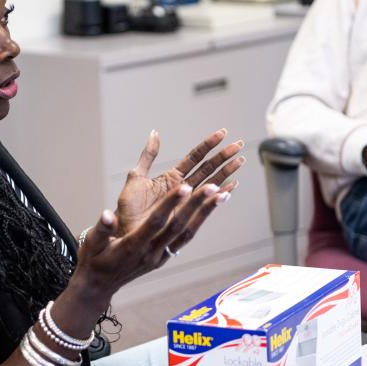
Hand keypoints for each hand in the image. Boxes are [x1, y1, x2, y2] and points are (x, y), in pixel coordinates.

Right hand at [73, 181, 230, 299]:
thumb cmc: (93, 261)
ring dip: (205, 213)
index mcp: (132, 246)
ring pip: (187, 233)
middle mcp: (150, 253)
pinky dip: (199, 222)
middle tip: (214, 186)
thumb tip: (107, 214)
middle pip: (178, 226)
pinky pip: (185, 238)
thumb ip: (101, 230)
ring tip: (222, 194)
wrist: (98, 287)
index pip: (156, 222)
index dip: (171, 204)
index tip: (185, 186)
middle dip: (196, 205)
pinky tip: (210, 209)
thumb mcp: (91, 244)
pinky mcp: (163, 257)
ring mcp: (159, 257)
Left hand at [114, 128, 243, 239]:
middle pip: (208, 168)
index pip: (195, 156)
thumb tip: (155, 133)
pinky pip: (207, 203)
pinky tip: (232, 187)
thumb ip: (148, 155)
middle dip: (224, 156)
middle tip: (240, 144)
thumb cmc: (129, 208)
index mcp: (172, 177)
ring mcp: (187, 201)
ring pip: (211, 183)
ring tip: (240, 161)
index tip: (222, 133)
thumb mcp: (136, 177)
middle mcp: (183, 188)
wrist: (126, 232)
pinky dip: (220, 195)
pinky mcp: (188, 215)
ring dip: (226, 172)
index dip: (209, 144)